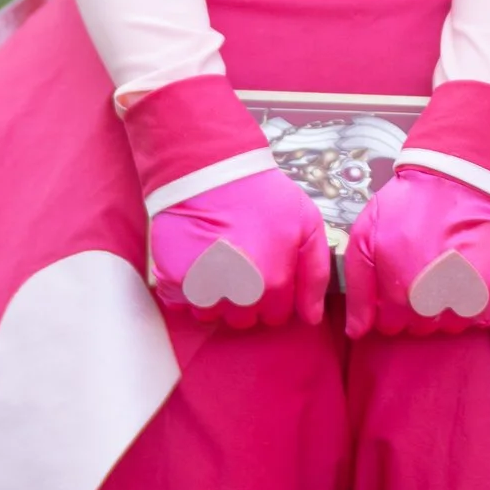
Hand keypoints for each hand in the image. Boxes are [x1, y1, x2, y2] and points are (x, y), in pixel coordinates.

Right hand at [147, 164, 330, 330]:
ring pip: (211, 315)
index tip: (266, 269)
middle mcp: (237, 294)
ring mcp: (203, 289)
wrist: (209, 169)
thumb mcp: (306, 224)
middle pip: (243, 320)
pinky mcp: (173, 281)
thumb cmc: (261, 194)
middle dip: (245, 298)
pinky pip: (182, 304)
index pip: (276, 316)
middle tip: (240, 262)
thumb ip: (315, 274)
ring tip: (216, 261)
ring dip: (214, 296)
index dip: (273, 294)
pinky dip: (186, 289)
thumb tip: (311, 317)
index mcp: (272, 284)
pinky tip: (195, 262)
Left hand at [343, 166, 489, 338]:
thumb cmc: (408, 204)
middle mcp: (435, 301)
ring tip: (445, 273)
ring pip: (452, 325)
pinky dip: (475, 303)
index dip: (391, 306)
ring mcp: (469, 296)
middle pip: (422, 328)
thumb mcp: (365, 237)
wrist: (458, 177)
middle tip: (422, 272)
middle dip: (417, 307)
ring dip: (447, 308)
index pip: (392, 326)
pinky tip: (467, 277)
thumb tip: (356, 333)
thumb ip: (358, 289)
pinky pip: (482, 316)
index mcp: (400, 292)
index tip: (398, 283)